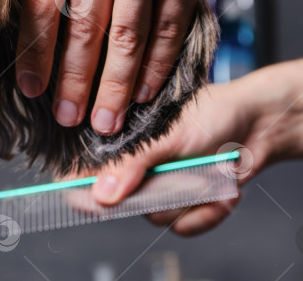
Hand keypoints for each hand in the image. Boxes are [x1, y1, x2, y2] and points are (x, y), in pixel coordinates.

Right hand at [88, 61, 302, 235]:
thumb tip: (101, 195)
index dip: (81, 189)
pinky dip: (206, 212)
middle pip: (122, 203)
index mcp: (117, 141)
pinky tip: (220, 191)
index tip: (92, 200)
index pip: (81, 172)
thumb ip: (132, 164)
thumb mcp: (166, 134)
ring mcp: (158, 186)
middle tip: (177, 177)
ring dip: (190, 200)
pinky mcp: (183, 204)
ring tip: (210, 175)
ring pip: (156, 216)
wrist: (257, 124)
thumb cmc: (208, 113)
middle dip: (156, 194)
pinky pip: (183, 226)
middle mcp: (133, 167)